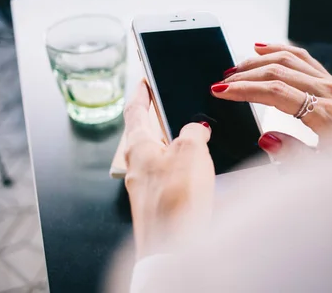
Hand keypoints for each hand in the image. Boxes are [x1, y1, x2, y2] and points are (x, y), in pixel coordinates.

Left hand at [124, 81, 214, 257]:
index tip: (144, 81)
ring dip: (170, 143)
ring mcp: (144, 186)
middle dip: (157, 118)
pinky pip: (166, 175)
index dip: (141, 93)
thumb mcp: (191, 151)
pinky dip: (177, 165)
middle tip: (169, 107)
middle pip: (143, 133)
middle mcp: (136, 165)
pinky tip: (193, 170)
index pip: (135, 110)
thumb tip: (196, 130)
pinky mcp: (155, 203)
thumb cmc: (175, 200)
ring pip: (156, 155)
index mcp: (138, 145)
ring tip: (189, 137)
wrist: (172, 248)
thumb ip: (193, 132)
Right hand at [211, 43, 331, 146]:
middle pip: (278, 70)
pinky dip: (281, 50)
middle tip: (220, 82)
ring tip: (234, 68)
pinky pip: (303, 58)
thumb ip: (293, 155)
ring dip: (258, 60)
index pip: (275, 91)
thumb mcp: (322, 172)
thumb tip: (266, 137)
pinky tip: (263, 48)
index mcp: (325, 115)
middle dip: (245, 74)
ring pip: (289, 58)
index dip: (244, 89)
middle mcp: (329, 92)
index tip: (220, 91)